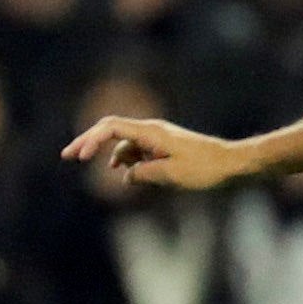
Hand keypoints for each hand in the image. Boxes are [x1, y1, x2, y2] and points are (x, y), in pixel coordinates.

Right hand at [62, 116, 245, 190]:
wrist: (235, 164)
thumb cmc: (207, 169)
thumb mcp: (172, 175)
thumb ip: (143, 173)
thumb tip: (128, 175)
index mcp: (151, 132)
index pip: (111, 128)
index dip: (90, 140)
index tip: (78, 157)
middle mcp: (153, 130)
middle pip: (112, 130)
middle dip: (90, 142)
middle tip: (68, 156)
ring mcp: (159, 137)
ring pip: (126, 142)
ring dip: (114, 155)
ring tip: (110, 171)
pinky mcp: (166, 146)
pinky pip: (139, 149)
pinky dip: (129, 159)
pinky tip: (127, 172)